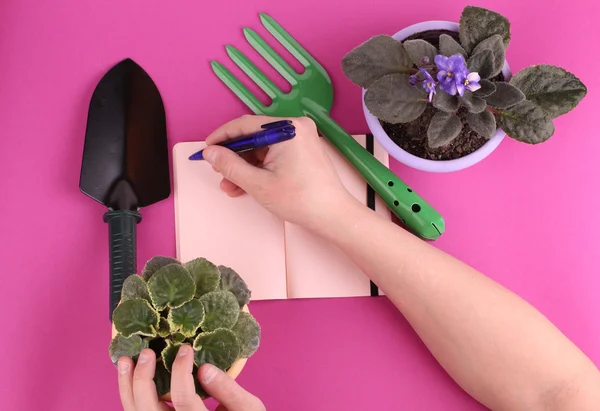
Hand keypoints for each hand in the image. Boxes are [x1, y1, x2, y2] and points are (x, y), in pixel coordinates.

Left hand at [117, 346, 264, 410]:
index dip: (181, 371)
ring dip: (127, 387)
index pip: (183, 399)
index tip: (186, 348)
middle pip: (148, 409)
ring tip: (125, 360)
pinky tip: (130, 377)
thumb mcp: (248, 409)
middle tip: (147, 352)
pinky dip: (130, 396)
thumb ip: (228, 390)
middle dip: (143, 378)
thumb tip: (204, 367)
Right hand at [202, 115, 351, 230]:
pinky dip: (259, 168)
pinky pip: (274, 155)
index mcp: (287, 129)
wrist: (332, 216)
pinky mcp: (303, 151)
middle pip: (254, 136)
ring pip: (262, 148)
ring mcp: (301, 139)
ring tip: (229, 185)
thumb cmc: (301, 200)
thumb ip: (230, 166)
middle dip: (233, 156)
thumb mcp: (258, 184)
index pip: (245, 125)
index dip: (222, 137)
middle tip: (218, 171)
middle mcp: (295, 127)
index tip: (206, 149)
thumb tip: (210, 153)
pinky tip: (245, 184)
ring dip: (244, 166)